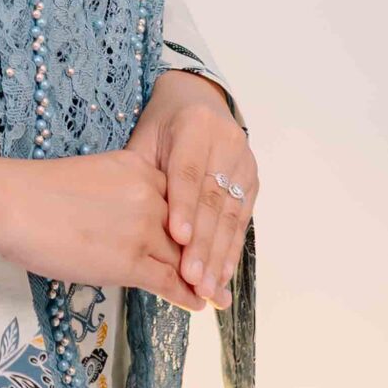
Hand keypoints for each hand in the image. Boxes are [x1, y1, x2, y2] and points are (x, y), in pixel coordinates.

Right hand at [0, 152, 206, 311]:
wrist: (14, 203)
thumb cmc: (38, 191)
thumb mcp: (92, 178)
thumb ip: (119, 194)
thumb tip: (124, 220)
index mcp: (139, 169)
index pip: (179, 201)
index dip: (192, 225)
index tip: (205, 237)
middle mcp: (150, 196)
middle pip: (187, 230)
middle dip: (204, 253)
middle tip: (221, 270)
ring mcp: (144, 229)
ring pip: (183, 258)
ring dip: (202, 280)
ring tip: (217, 294)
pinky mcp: (131, 261)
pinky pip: (169, 281)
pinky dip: (187, 295)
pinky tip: (198, 303)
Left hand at [125, 70, 257, 309]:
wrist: (195, 99)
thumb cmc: (161, 125)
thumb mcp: (145, 139)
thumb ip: (143, 176)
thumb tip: (134, 225)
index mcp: (194, 126)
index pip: (189, 172)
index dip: (184, 207)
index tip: (177, 239)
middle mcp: (226, 140)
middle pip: (213, 198)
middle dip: (203, 243)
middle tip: (192, 280)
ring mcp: (244, 159)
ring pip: (231, 213)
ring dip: (219, 254)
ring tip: (208, 288)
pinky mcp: (253, 177)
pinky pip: (243, 217)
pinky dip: (232, 248)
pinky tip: (225, 273)